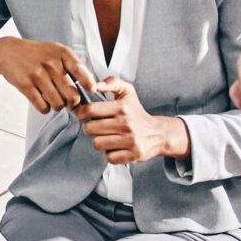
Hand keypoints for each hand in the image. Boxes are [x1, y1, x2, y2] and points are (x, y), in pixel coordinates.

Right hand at [0, 37, 100, 113]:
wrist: (7, 52)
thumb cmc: (37, 54)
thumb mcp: (56, 51)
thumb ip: (73, 66)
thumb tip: (91, 88)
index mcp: (61, 53)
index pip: (81, 71)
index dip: (89, 84)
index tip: (91, 91)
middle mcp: (50, 63)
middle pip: (72, 95)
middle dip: (73, 103)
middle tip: (69, 102)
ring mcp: (37, 75)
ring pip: (58, 104)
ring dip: (58, 106)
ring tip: (54, 100)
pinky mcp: (25, 86)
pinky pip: (42, 107)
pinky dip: (45, 109)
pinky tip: (43, 102)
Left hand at [74, 76, 188, 165]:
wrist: (159, 134)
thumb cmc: (137, 113)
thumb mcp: (128, 92)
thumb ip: (112, 83)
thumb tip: (96, 85)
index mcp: (122, 107)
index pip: (90, 110)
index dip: (82, 112)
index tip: (84, 115)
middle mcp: (127, 124)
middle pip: (90, 128)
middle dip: (90, 128)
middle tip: (98, 126)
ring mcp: (131, 140)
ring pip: (97, 144)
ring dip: (99, 141)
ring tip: (107, 136)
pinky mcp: (133, 155)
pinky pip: (109, 157)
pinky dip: (110, 154)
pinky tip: (116, 147)